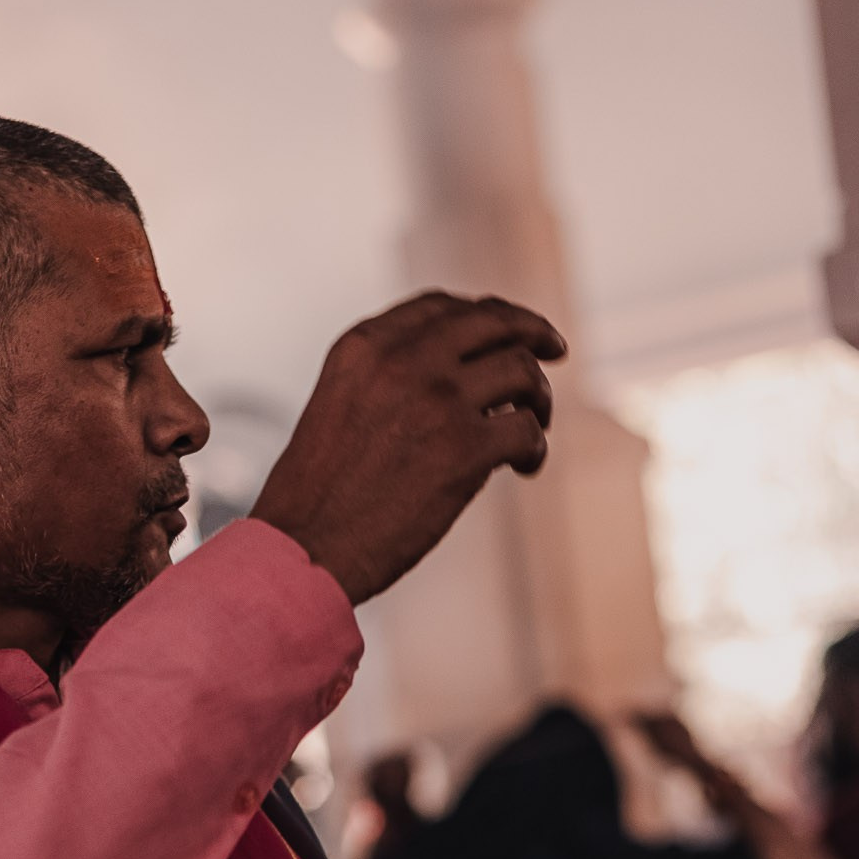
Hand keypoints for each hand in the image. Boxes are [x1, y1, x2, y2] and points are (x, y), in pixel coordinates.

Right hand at [253, 292, 564, 603]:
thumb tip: (453, 381)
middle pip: (491, 322)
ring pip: (521, 370)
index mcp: (364, 346)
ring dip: (539, 397)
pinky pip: (526, 429)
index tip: (506, 331)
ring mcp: (437, 400)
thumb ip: (385, 381)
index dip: (485, 316)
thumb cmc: (317, 498)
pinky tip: (525, 468)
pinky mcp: (464, 448)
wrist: (304, 551)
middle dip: (531, 332)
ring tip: (536, 425)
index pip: (440, 308)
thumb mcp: (337, 407)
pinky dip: (535, 447)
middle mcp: (402, 360)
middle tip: (554, 351)